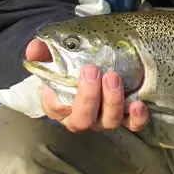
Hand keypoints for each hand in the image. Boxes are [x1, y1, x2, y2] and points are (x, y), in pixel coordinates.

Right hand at [26, 39, 149, 132]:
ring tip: (114, 77)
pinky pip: (132, 126)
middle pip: (83, 120)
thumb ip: (42, 52)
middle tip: (95, 71)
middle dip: (89, 97)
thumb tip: (34, 48)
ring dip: (112, 102)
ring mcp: (103, 120)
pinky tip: (138, 104)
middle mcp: (80, 117)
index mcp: (58, 105)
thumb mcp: (54, 55)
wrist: (92, 64)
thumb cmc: (70, 63)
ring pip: (108, 122)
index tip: (82, 70)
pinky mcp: (125, 119)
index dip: (67, 95)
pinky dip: (137, 119)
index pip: (56, 109)